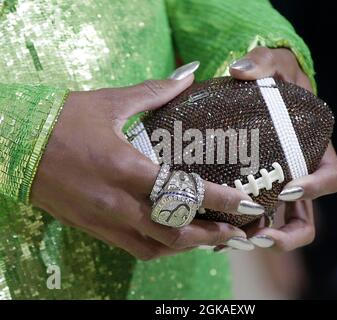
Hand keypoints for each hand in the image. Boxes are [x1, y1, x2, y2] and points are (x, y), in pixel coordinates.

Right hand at [31, 62, 263, 259]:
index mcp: (125, 167)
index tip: (247, 205)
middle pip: (175, 231)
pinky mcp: (94, 229)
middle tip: (237, 232)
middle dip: (212, 236)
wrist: (14, 146)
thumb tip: (186, 76)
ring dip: (189, 246)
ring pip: (157, 247)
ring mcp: (105, 220)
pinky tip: (175, 238)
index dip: (220, 200)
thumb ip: (153, 92)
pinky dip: (161, 248)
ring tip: (213, 238)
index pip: (183, 190)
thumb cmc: (61, 121)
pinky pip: (135, 249)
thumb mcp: (109, 103)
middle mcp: (117, 202)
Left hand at [229, 47, 336, 250]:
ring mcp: (274, 187)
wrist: (259, 89)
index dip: (315, 189)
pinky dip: (236, 228)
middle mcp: (298, 176)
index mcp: (316, 150)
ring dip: (259, 239)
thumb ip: (262, 62)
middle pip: (306, 219)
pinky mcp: (252, 190)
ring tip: (231, 242)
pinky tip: (213, 231)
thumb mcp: (274, 64)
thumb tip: (239, 71)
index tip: (287, 190)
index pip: (331, 178)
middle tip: (260, 238)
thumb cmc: (274, 77)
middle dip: (287, 234)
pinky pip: (249, 217)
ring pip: (277, 226)